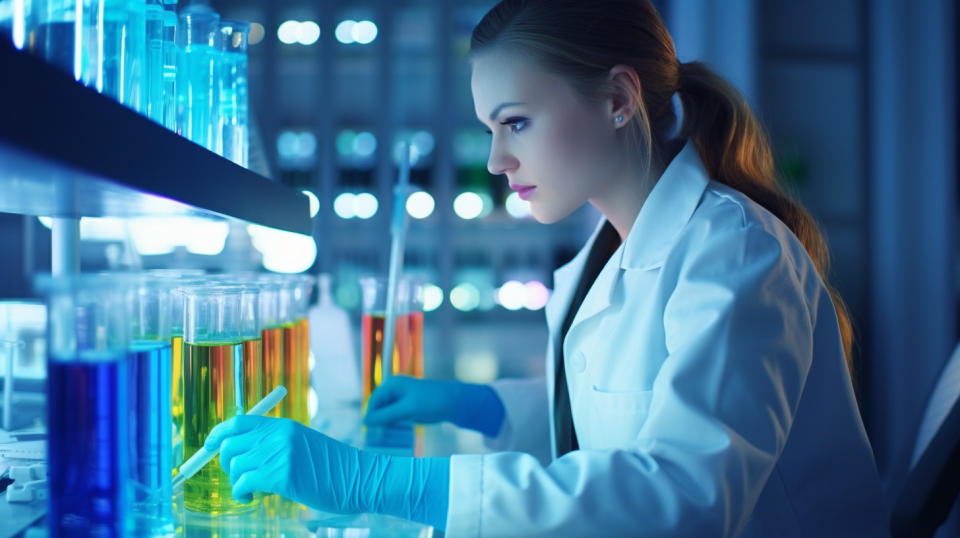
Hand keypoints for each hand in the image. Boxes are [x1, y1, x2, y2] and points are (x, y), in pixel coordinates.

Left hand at [204, 415, 449, 528]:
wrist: (358, 478)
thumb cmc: (331, 468)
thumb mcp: (302, 446)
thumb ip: (274, 445)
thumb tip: (238, 455)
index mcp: (283, 426)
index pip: (237, 422)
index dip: (217, 434)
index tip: (208, 447)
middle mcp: (278, 436)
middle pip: (230, 445)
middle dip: (226, 464)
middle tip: (240, 477)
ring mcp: (280, 455)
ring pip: (234, 467)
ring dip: (237, 483)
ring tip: (252, 491)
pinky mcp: (282, 476)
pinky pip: (243, 484)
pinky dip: (242, 494)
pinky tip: (254, 498)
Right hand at [363, 376, 505, 436]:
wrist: (452, 403)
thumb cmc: (430, 401)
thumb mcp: (407, 409)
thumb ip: (386, 415)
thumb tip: (365, 422)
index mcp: (392, 385)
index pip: (373, 401)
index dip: (370, 416)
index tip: (368, 432)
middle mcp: (393, 391)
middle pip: (378, 408)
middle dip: (376, 423)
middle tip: (376, 439)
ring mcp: (399, 400)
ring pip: (385, 415)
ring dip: (383, 426)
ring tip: (381, 440)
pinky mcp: (405, 409)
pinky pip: (393, 418)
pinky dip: (391, 427)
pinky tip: (390, 436)